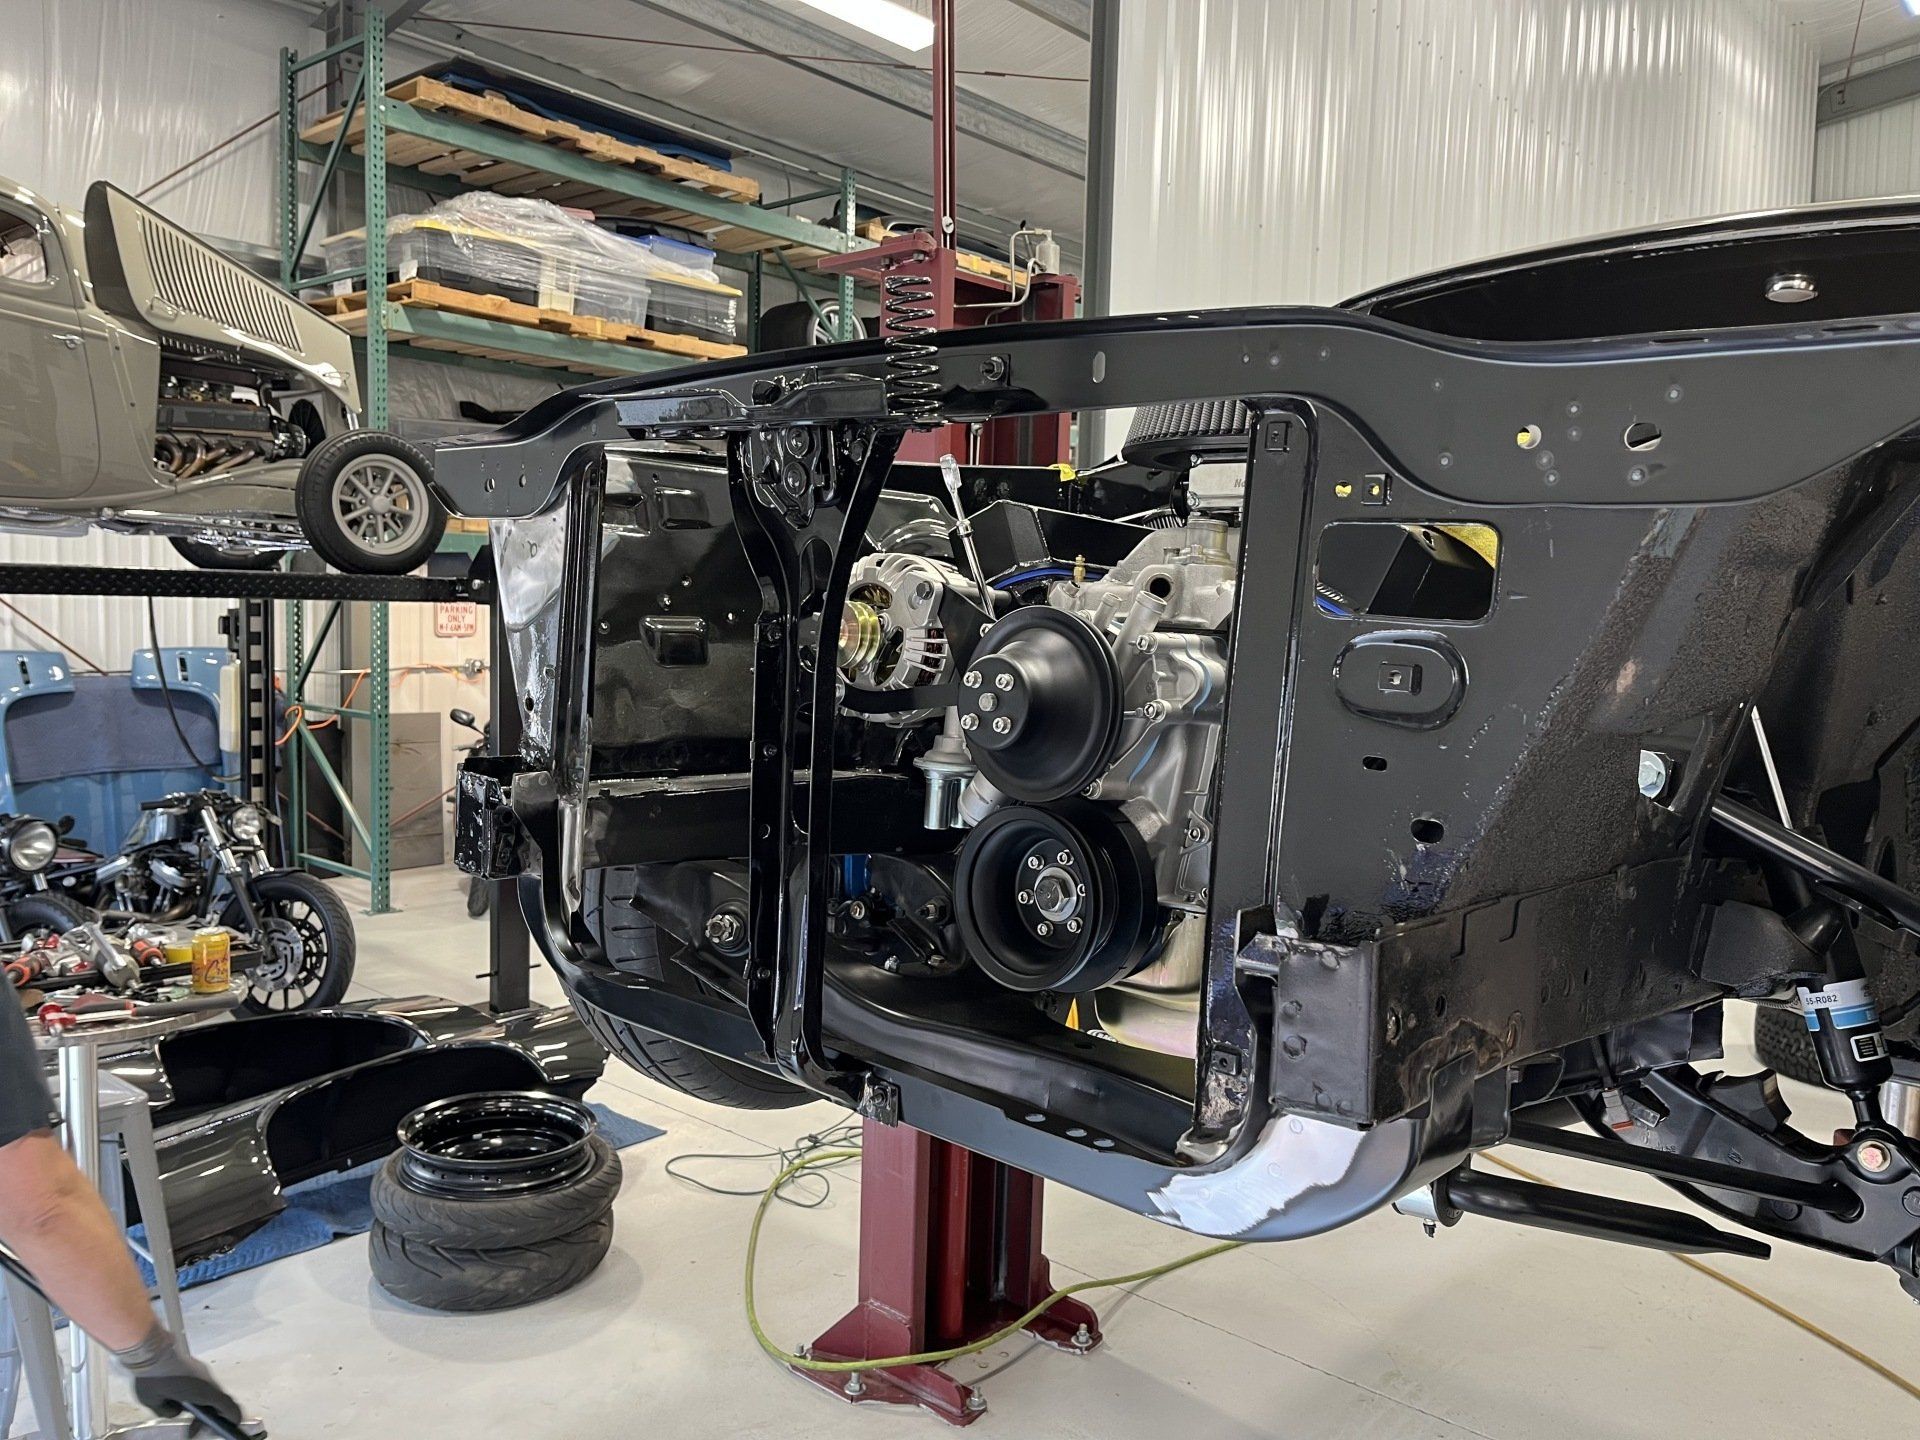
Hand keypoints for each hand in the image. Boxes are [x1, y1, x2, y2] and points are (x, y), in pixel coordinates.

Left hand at [118, 1326, 246, 1434]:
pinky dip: (198, 1396)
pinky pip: (203, 1384)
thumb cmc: (153, 1380)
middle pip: (220, 1401)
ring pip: (210, 1392)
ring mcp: (203, 1372)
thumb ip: (170, 1412)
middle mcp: (207, 1381)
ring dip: (203, 1405)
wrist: (151, 1352)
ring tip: (185, 1413)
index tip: (225, 1428)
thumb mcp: (156, 1404)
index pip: (227, 1407)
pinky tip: (181, 1398)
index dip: (231, 1419)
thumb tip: (177, 1410)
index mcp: (203, 1393)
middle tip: (194, 1429)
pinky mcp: (196, 1367)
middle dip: (211, 1417)